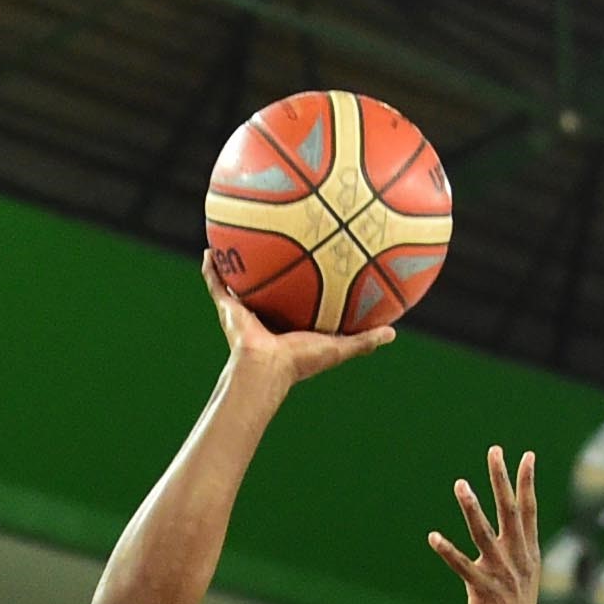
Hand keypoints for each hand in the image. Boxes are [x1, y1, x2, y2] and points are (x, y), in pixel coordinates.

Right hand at [203, 251, 393, 385]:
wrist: (266, 369)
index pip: (299, 296)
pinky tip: (210, 247)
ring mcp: (245, 311)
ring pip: (240, 280)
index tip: (312, 257)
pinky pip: (217, 284)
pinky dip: (211, 268)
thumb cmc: (301, 362)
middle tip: (277, 236)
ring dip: (238, 262)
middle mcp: (267, 313)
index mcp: (290, 322)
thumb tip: (393, 334)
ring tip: (237, 234)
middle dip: (271, 263)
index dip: (305, 279)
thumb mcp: (338, 348)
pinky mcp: (228, 309)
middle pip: (269, 283)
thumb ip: (364, 341)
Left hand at [429, 447, 541, 603]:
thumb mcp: (523, 583)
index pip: (529, 511)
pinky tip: (433, 538)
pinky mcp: (483, 592)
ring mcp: (501, 575)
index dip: (527, 482)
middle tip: (495, 451)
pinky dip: (448, 552)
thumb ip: (517, 557)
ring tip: (460, 484)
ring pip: (485, 533)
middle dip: (502, 480)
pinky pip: (463, 567)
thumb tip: (512, 538)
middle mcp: (518, 560)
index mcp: (529, 556)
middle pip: (510, 511)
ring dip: (472, 507)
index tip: (526, 455)